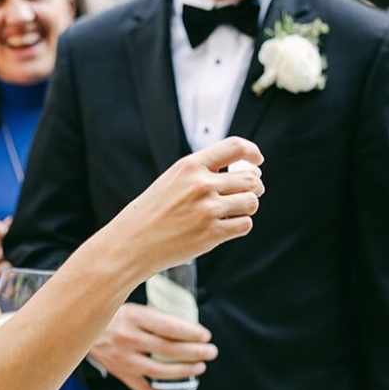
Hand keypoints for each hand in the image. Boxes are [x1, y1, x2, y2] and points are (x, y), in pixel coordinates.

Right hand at [89, 303, 217, 389]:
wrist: (79, 328)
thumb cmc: (112, 314)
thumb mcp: (132, 305)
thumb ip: (155, 315)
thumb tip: (187, 327)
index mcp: (132, 318)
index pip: (168, 327)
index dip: (190, 333)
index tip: (205, 335)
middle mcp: (127, 339)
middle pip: (168, 350)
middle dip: (194, 352)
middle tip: (211, 352)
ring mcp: (123, 360)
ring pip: (159, 371)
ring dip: (184, 372)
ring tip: (199, 368)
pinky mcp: (120, 374)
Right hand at [126, 137, 264, 273]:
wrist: (131, 243)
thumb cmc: (152, 212)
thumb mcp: (173, 180)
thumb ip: (204, 172)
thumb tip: (249, 172)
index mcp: (189, 165)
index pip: (235, 147)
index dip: (252, 152)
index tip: (257, 160)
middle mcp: (200, 184)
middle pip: (250, 179)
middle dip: (254, 186)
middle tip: (247, 193)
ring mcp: (207, 210)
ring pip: (251, 202)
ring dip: (247, 207)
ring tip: (232, 211)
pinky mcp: (211, 234)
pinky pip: (244, 224)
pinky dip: (239, 225)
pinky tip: (224, 226)